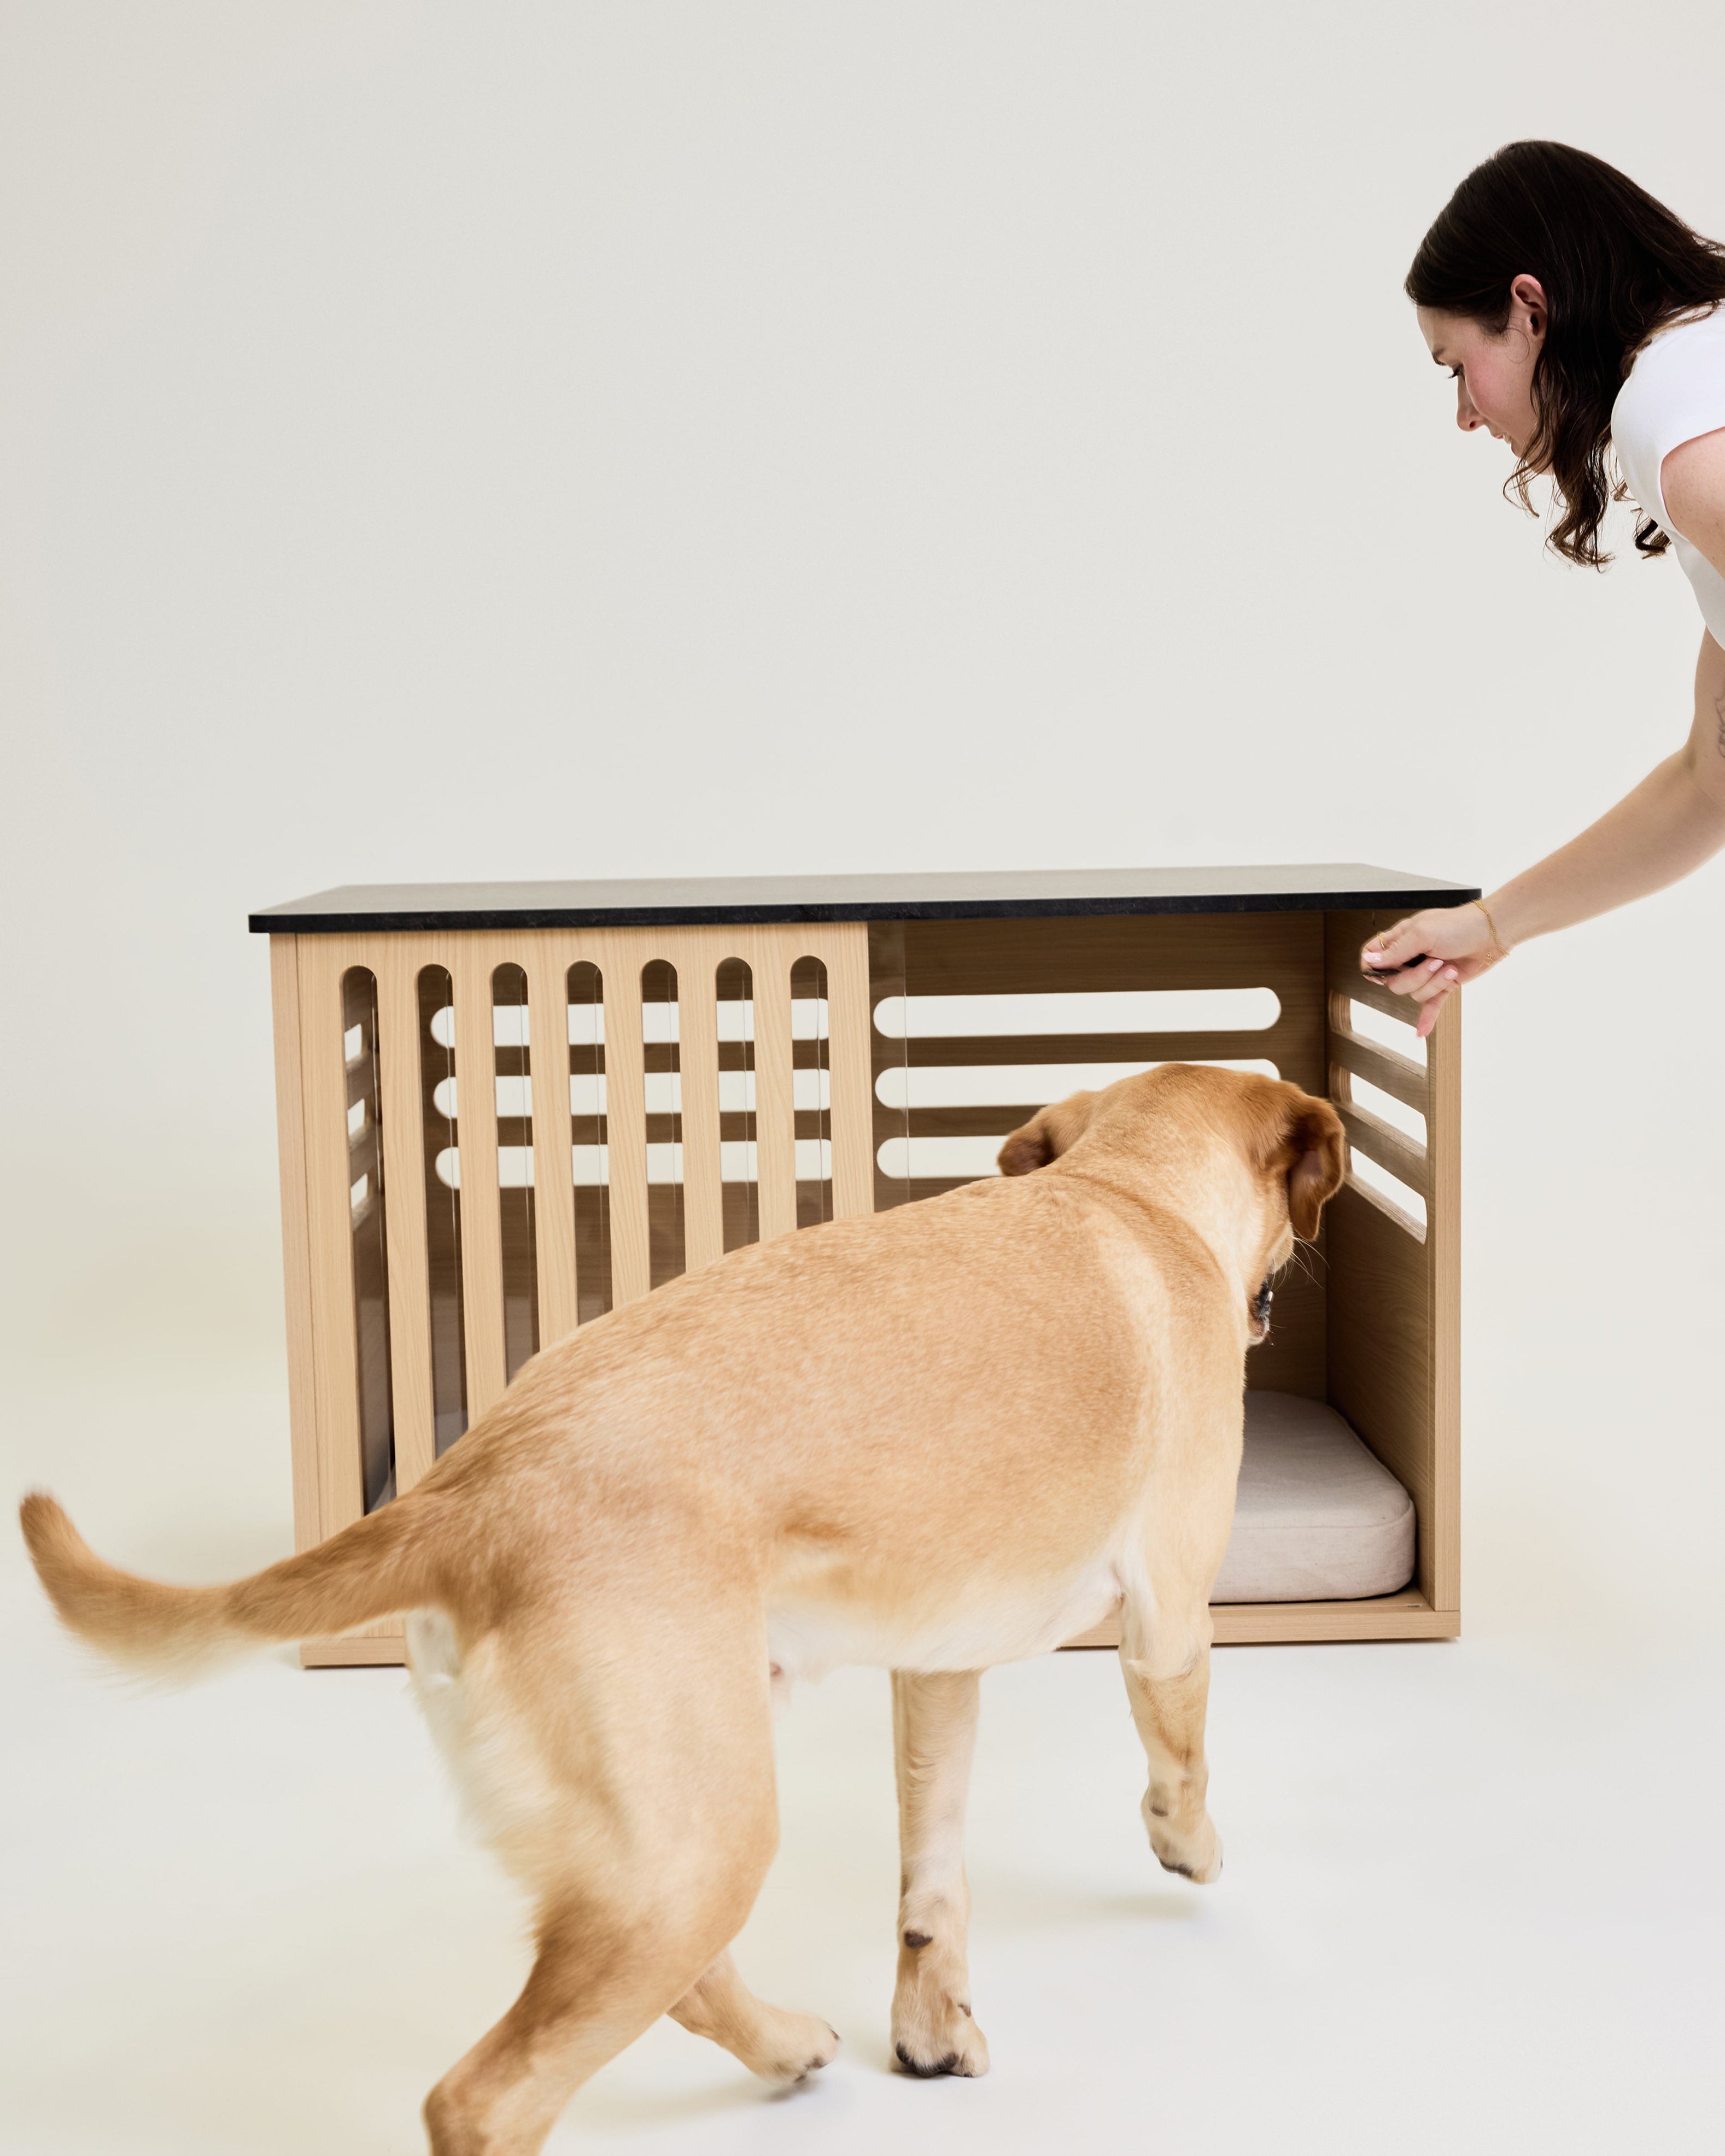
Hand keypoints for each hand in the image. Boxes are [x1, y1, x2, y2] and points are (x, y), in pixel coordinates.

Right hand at [1358, 903, 1504, 1038]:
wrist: (1492, 933)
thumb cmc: (1458, 925)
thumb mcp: (1422, 934)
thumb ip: (1395, 951)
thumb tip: (1369, 961)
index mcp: (1401, 940)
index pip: (1372, 956)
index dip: (1373, 968)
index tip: (1382, 974)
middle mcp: (1410, 958)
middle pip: (1394, 982)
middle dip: (1415, 976)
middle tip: (1434, 961)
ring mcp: (1426, 973)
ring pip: (1414, 993)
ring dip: (1434, 983)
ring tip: (1449, 967)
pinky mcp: (1443, 986)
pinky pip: (1430, 1006)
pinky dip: (1426, 1019)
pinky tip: (1420, 1032)